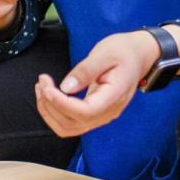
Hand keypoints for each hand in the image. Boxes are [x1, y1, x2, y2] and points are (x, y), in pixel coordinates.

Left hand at [34, 30, 156, 137]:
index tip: (48, 86)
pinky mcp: (93, 113)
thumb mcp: (105, 53)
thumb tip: (66, 87)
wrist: (138, 56)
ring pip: (68, 127)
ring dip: (49, 111)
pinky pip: (70, 122)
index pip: (85, 112)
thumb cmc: (124, 52)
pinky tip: (49, 95)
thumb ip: (86, 70)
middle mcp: (108, 112)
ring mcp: (101, 116)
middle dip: (50, 106)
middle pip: (73, 124)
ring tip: (42, 88)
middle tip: (42, 82)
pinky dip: (55, 112)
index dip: (61, 103)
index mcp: (114, 97)